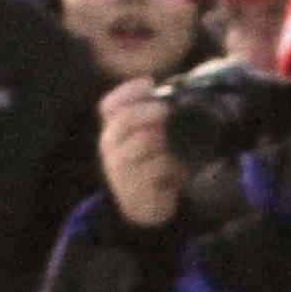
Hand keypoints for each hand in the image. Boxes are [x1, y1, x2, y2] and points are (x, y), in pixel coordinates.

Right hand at [97, 79, 186, 230]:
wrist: (145, 209)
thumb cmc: (151, 167)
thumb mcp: (150, 141)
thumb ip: (156, 121)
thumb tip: (181, 94)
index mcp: (113, 131)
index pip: (109, 105)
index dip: (128, 91)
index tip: (150, 83)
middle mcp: (111, 147)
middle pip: (124, 119)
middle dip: (149, 110)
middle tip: (168, 109)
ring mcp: (120, 168)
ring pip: (143, 141)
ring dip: (165, 139)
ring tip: (178, 143)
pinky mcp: (134, 188)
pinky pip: (156, 168)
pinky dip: (172, 165)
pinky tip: (180, 168)